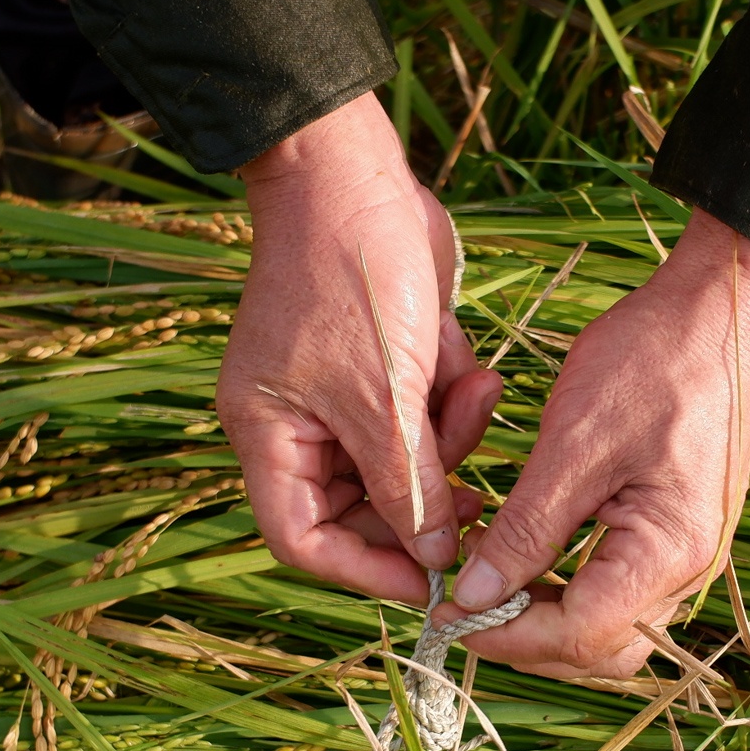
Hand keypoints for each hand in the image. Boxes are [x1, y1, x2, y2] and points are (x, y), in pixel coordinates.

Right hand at [218, 94, 499, 606]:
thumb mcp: (382, 397)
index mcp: (269, 437)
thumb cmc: (350, 277)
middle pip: (362, 507)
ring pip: (405, 461)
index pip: (303, 539)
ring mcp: (339, 394)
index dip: (362, 567)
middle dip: (425, 497)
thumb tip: (432, 560)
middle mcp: (297, 424)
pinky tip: (467, 361)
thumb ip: (408, 486)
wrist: (357, 173)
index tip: (427, 577)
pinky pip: (422, 413)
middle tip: (480, 500)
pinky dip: (451, 397)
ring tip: (477, 394)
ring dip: (449, 438)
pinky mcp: (382, 364)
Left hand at [440, 212, 749, 676]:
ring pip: (608, 629)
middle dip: (525, 639)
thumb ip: (526, 529)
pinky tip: (522, 553)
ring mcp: (686, 557)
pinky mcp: (674, 536)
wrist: (723, 309)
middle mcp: (687, 570)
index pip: (579, 636)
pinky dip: (565, 588)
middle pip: (599, 651)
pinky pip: (617, 592)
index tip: (446, 611)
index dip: (506, 635)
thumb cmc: (654, 360)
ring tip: (484, 577)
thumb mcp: (574, 442)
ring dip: (542, 617)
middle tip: (462, 604)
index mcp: (668, 552)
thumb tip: (474, 595)